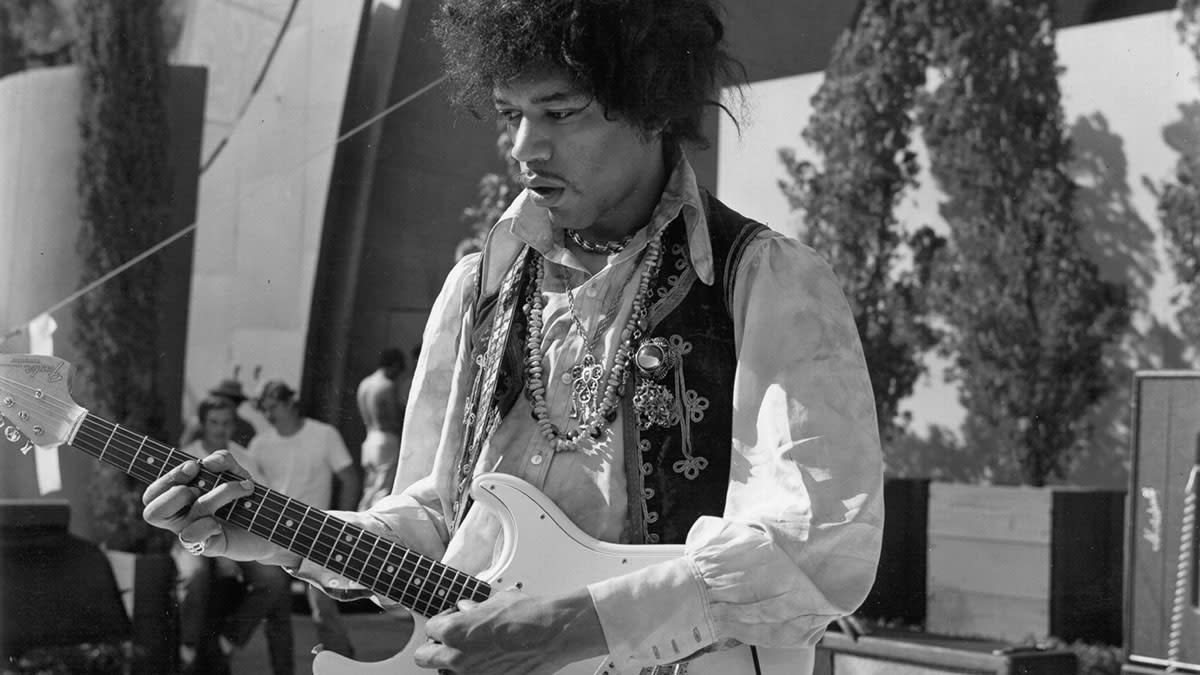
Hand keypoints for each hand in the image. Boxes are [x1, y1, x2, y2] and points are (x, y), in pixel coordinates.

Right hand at [141, 450, 286, 562]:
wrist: (271, 522)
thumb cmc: (245, 497)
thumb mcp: (236, 472)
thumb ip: (223, 460)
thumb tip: (208, 462)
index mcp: (180, 500)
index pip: (152, 494)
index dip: (167, 478)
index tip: (194, 466)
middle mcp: (181, 519)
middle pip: (152, 512)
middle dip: (175, 492)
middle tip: (199, 486)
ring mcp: (193, 534)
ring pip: (189, 514)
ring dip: (217, 495)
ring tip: (239, 490)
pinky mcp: (208, 547)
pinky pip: (195, 536)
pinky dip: (209, 524)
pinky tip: (224, 522)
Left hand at [413, 588, 607, 673]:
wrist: (552, 634)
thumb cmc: (528, 616)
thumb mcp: (495, 602)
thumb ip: (474, 610)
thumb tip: (466, 610)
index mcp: (453, 631)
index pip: (430, 629)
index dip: (442, 623)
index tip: (452, 621)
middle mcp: (457, 656)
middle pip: (424, 657)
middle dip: (435, 648)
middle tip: (449, 642)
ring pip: (446, 672)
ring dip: (455, 663)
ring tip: (474, 652)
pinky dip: (477, 670)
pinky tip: (491, 661)